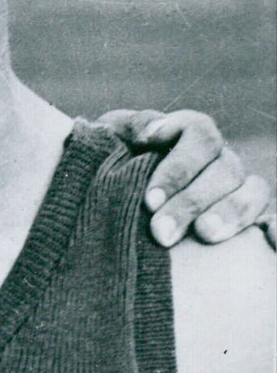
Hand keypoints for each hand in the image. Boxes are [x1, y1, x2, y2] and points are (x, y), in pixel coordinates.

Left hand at [98, 109, 274, 249]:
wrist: (112, 204)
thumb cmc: (111, 168)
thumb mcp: (112, 143)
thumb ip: (127, 128)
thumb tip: (150, 130)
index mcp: (190, 134)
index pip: (200, 135)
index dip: (178, 165)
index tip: (149, 199)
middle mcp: (220, 159)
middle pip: (223, 169)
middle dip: (191, 201)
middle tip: (160, 232)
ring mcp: (238, 190)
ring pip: (252, 192)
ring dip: (230, 214)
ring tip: (203, 235)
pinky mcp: (249, 223)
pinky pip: (270, 222)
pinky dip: (276, 230)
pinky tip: (270, 243)